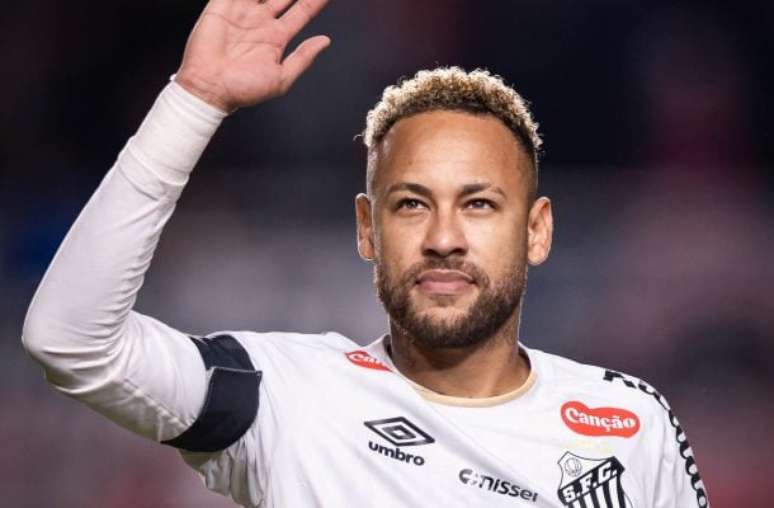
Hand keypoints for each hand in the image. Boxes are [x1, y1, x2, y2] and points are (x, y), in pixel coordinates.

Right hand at [175, 0, 330, 111]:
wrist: (210, 88)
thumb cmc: (243, 89)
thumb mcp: (281, 79)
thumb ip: (303, 58)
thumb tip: (325, 41)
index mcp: (277, 37)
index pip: (302, 10)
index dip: (316, 0)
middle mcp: (262, 21)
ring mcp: (243, 11)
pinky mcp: (222, 6)